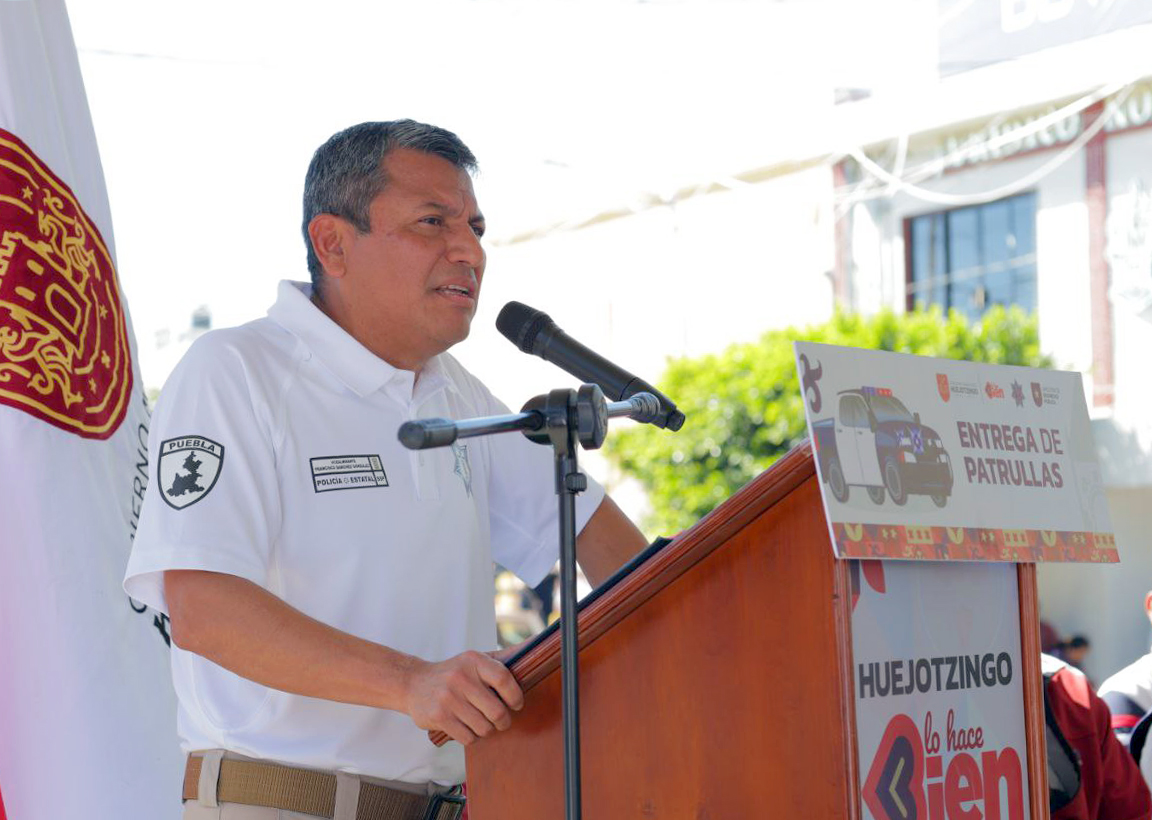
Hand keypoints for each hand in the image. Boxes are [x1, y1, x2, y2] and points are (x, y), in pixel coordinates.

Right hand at [404, 650, 523, 744]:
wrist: (413, 683)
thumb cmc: (452, 673)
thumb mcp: (473, 660)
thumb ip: (501, 659)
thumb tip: (534, 647)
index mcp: (473, 660)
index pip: (504, 679)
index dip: (516, 696)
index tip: (516, 704)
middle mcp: (461, 677)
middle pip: (497, 711)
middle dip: (503, 721)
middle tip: (500, 720)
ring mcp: (448, 698)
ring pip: (484, 728)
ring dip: (486, 730)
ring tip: (479, 722)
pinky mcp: (439, 717)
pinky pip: (468, 738)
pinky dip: (471, 737)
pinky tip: (466, 727)